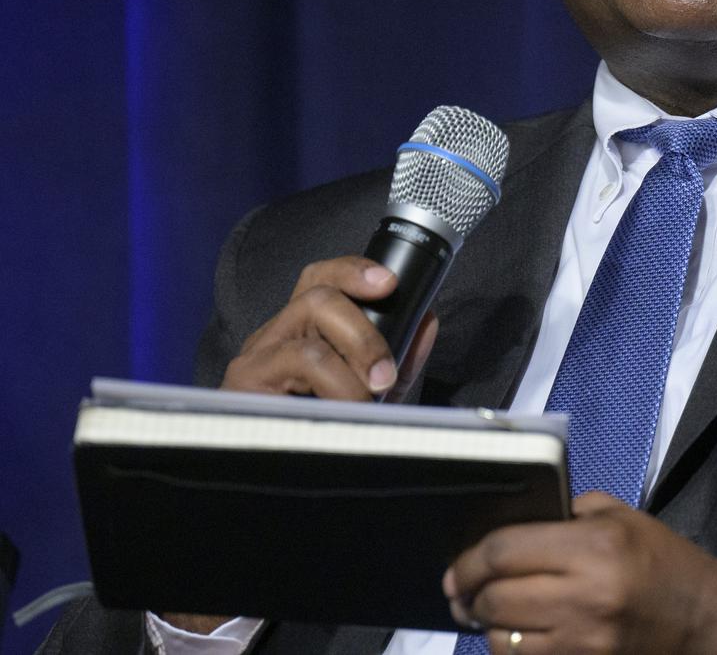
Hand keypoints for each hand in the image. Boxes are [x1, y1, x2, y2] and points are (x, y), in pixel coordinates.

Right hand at [162, 259, 438, 634]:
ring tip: (369, 397)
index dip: (353, 270)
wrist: (278, 492)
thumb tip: (427, 320)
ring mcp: (256, 356)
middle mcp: (276, 335)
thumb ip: (402, 357)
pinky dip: (333, 383)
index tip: (390, 282)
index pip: (321, 279)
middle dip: (364, 329)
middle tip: (387, 372)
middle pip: (317, 295)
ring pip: (307, 325)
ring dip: (353, 358)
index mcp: (305, 330)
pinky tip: (344, 410)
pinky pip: (297, 362)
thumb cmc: (327, 432)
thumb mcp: (375, 392)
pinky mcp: (242, 382)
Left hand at [443, 492, 716, 654]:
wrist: (705, 619)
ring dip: (490, 628)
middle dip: (471, 596)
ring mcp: (585, 642)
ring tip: (490, 614)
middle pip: (497, 600)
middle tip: (465, 591)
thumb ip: (567, 513)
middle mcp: (586, 595)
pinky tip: (518, 636)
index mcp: (593, 546)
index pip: (505, 551)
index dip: (469, 561)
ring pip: (505, 641)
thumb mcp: (620, 517)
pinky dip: (514, 651)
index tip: (456, 569)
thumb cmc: (662, 559)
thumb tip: (514, 525)